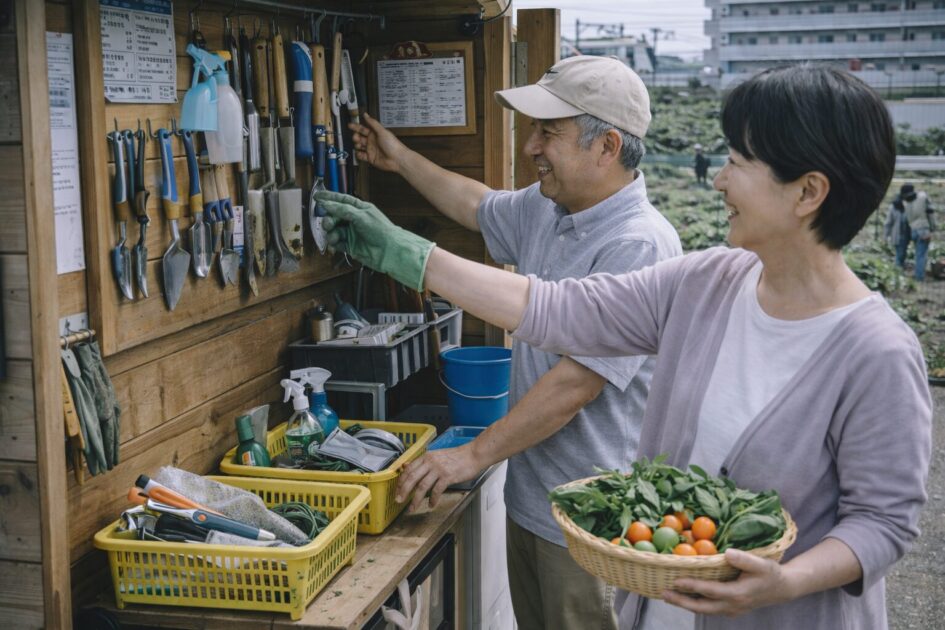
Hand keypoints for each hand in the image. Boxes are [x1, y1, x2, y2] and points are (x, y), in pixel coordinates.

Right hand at [316, 191, 434, 290]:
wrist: (389, 251)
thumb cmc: (380, 230)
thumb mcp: (361, 215)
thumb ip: (342, 209)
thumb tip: (326, 203)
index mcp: (360, 209)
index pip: (342, 200)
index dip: (329, 198)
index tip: (317, 196)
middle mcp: (355, 220)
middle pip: (335, 216)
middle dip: (329, 219)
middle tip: (327, 223)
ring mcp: (352, 233)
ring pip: (334, 230)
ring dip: (331, 232)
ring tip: (333, 236)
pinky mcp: (350, 246)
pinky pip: (337, 242)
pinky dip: (334, 242)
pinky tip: (335, 243)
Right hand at [349, 113, 405, 172]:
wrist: (397, 159)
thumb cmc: (392, 144)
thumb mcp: (382, 131)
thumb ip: (373, 123)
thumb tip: (365, 114)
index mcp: (374, 134)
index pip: (363, 129)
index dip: (356, 127)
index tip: (349, 125)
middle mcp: (372, 141)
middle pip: (359, 137)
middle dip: (355, 136)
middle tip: (356, 137)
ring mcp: (371, 150)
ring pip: (359, 146)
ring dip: (356, 145)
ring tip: (359, 145)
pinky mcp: (370, 158)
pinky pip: (361, 156)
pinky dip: (359, 154)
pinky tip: (360, 153)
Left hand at [395, 446, 482, 510]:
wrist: (473, 454)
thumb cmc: (457, 456)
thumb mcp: (438, 456)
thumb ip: (424, 462)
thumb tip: (408, 467)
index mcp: (426, 457)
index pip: (408, 469)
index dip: (401, 481)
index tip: (397, 491)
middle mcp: (430, 462)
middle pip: (412, 478)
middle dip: (403, 491)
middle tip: (398, 501)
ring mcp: (439, 469)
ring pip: (422, 486)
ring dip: (415, 499)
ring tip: (412, 508)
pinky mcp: (448, 476)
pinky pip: (436, 490)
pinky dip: (432, 499)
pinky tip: (431, 505)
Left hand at [661, 549, 793, 616]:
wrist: (782, 589)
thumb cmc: (771, 573)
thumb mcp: (761, 563)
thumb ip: (744, 559)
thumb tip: (726, 553)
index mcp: (738, 594)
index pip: (711, 591)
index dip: (693, 586)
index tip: (676, 580)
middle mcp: (732, 605)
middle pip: (702, 607)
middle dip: (682, 601)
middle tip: (664, 593)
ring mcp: (731, 610)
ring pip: (704, 610)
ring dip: (686, 604)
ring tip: (667, 596)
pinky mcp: (730, 609)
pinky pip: (709, 608)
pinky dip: (695, 604)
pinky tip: (684, 597)